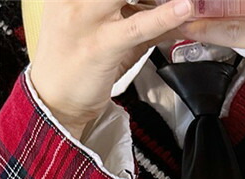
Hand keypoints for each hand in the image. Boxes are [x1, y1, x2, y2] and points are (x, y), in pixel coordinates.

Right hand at [30, 0, 193, 138]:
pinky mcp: (100, 44)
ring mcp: (85, 19)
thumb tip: (175, 13)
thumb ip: (138, 19)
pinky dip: (162, 18)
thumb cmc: (79, 66)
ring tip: (189, 1)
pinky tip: (182, 9)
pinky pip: (137, 27)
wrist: (55, 101)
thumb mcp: (107, 33)